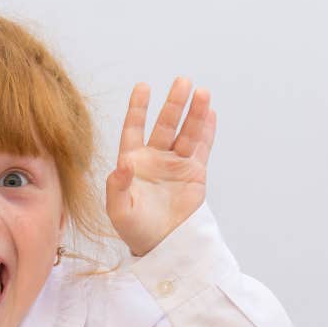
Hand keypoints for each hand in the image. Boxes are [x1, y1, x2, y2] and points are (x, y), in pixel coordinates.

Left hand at [106, 77, 215, 256]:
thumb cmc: (135, 230)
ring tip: (202, 93)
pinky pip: (201, 148)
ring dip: (194, 113)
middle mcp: (154, 159)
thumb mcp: (119, 210)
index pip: (134, 129)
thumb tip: (121, 164)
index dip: (138, 108)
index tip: (143, 86)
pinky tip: (211, 113)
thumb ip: (117, 187)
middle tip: (183, 81)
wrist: (162, 245)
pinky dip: (207, 131)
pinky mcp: (194, 173)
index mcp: (133, 163)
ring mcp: (175, 164)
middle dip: (174, 104)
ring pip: (186, 133)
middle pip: (165, 125)